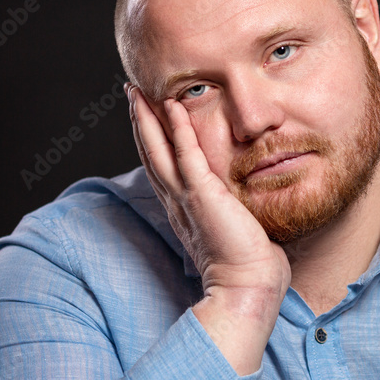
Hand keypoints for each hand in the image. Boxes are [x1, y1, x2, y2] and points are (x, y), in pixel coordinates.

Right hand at [128, 86, 289, 373]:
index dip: (152, 140)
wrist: (248, 286)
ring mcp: (186, 197)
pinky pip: (186, 154)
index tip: (146, 115)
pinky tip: (171, 104)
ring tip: (137, 92)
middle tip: (131, 93)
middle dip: (140, 122)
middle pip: (151, 153)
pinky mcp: (202, 194)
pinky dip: (178, 128)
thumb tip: (244, 204)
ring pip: (159, 150)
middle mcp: (177, 201)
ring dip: (147, 119)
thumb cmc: (249, 266)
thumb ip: (232, 212)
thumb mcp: (234, 229)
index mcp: (183, 209)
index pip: (162, 166)